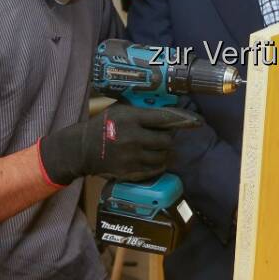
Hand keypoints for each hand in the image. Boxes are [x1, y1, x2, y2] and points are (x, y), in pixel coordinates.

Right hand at [39, 103, 201, 184]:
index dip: (184, 120)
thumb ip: (141, 110)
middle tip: (163, 137)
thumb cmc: (102, 125)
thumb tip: (167, 108)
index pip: (164, 118)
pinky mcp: (129, 171)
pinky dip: (157, 165)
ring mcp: (131, 157)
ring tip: (157, 148)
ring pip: (162, 156)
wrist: (80, 149)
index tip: (198, 122)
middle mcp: (133, 137)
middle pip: (166, 140)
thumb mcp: (119, 110)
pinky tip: (153, 159)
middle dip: (168, 139)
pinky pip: (154, 169)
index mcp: (131, 118)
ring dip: (164, 153)